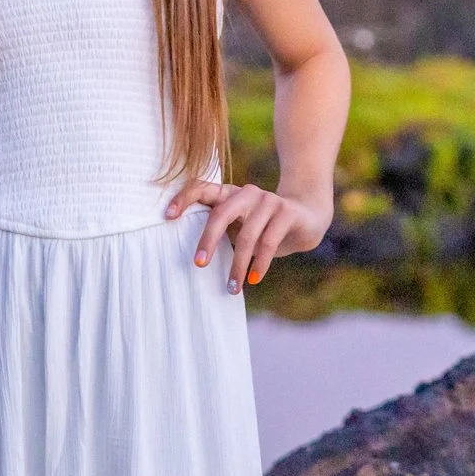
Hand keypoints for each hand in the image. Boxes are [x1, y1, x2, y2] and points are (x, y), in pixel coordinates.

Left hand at [167, 181, 329, 292]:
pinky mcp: (286, 211)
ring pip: (247, 235)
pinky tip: (253, 279)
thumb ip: (219, 232)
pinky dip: (259, 263)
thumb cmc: (263, 226)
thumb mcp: (239, 227)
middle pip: (221, 213)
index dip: (183, 198)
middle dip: (208, 240)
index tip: (167, 216)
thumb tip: (190, 260)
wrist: (307, 217)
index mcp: (229, 193)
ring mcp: (268, 200)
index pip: (201, 187)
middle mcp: (246, 192)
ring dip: (238, 265)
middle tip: (198, 265)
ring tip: (231, 288)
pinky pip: (269, 241)